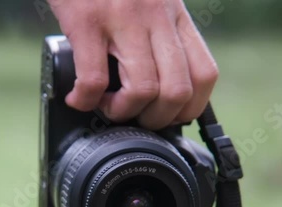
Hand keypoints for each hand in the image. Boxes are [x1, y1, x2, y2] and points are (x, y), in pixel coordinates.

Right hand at [49, 0, 218, 128]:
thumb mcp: (148, 1)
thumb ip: (156, 34)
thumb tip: (153, 79)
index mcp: (174, 15)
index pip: (204, 74)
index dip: (190, 109)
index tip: (166, 116)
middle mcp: (155, 18)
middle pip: (178, 90)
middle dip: (156, 119)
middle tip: (135, 117)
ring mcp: (122, 19)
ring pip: (145, 89)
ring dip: (123, 112)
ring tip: (106, 106)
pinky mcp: (87, 20)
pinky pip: (94, 79)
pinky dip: (85, 100)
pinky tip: (77, 98)